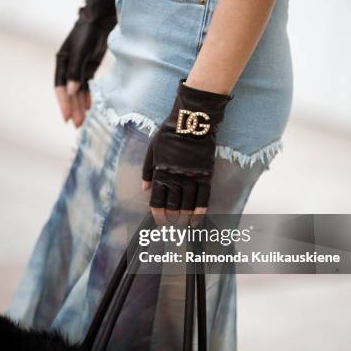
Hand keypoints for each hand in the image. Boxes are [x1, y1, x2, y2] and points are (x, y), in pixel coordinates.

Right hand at [54, 0, 116, 126]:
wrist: (101, 18)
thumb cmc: (89, 32)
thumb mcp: (82, 52)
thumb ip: (76, 71)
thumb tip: (72, 91)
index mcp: (62, 61)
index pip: (61, 87)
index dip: (63, 103)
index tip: (67, 118)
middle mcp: (68, 65)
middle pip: (70, 92)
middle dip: (72, 108)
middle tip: (77, 125)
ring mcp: (79, 66)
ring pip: (78, 90)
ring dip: (79, 105)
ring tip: (82, 120)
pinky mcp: (89, 65)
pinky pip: (86, 85)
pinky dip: (87, 95)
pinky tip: (89, 106)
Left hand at [142, 80, 231, 222]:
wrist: (192, 122)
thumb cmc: (169, 133)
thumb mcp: (151, 150)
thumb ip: (146, 171)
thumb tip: (145, 190)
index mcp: (160, 173)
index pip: (157, 201)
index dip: (158, 215)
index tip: (160, 223)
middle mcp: (175, 178)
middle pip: (173, 206)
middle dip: (172, 219)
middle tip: (173, 228)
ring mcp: (191, 177)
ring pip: (188, 205)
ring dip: (185, 218)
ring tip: (184, 226)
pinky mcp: (205, 174)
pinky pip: (204, 197)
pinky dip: (201, 211)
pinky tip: (198, 220)